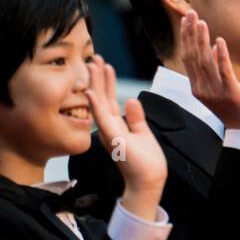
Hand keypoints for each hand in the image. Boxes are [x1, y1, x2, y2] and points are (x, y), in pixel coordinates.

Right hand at [85, 55, 165, 220]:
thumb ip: (136, 118)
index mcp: (116, 125)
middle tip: (94, 58)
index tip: (104, 64)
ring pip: (100, 104)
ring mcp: (109, 133)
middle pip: (102, 98)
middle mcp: (110, 127)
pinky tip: (91, 92)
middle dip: (99, 77)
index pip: (109, 99)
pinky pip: (103, 119)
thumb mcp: (142, 133)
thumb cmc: (145, 162)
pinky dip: (96, 105)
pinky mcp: (113, 139)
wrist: (148, 181)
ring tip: (93, 65)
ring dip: (96, 84)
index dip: (106, 82)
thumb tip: (132, 100)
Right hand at [180, 12, 239, 131]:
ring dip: (202, 40)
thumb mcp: (220, 89)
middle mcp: (202, 89)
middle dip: (191, 34)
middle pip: (193, 57)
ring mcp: (215, 92)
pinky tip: (219, 41)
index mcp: (197, 88)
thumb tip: (212, 49)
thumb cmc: (237, 109)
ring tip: (201, 23)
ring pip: (205, 62)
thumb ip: (214, 70)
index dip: (187, 38)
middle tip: (190, 14)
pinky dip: (220, 55)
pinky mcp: (231, 93)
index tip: (187, 20)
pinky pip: (224, 71)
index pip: (188, 58)